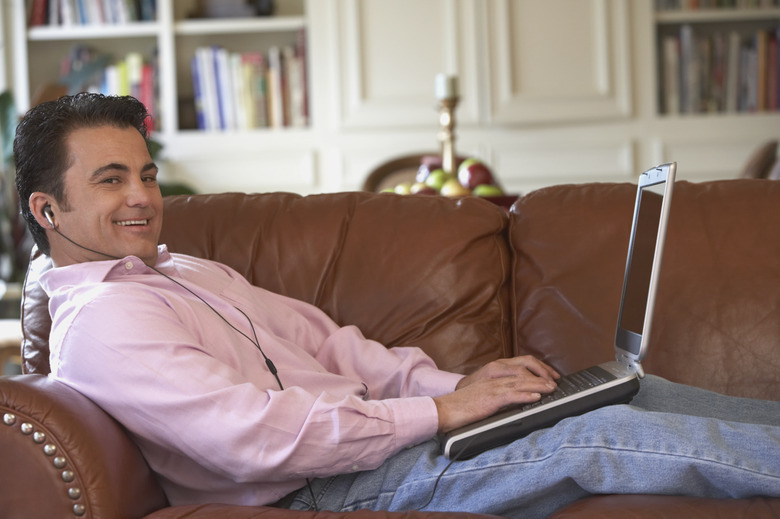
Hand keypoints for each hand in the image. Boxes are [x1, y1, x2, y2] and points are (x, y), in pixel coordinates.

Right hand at [433, 356, 559, 433]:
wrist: (444, 410)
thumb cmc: (461, 407)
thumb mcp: (481, 397)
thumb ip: (496, 396)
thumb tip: (513, 401)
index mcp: (492, 377)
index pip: (518, 368)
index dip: (535, 371)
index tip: (548, 378)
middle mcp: (494, 379)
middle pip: (522, 373)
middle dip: (541, 377)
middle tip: (556, 383)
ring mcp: (492, 388)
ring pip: (520, 383)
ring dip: (538, 386)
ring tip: (552, 389)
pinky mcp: (490, 399)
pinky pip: (510, 396)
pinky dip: (524, 396)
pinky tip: (535, 398)